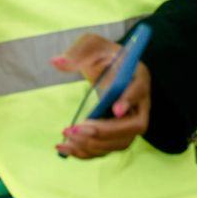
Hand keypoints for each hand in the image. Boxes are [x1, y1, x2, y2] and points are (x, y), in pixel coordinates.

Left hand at [51, 31, 150, 159]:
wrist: (108, 67)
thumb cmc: (102, 54)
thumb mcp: (91, 45)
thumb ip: (77, 52)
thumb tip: (57, 62)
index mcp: (136, 77)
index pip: (138, 90)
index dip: (129, 100)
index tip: (115, 109)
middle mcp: (139, 104)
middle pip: (132, 126)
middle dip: (104, 131)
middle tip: (76, 129)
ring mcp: (129, 122)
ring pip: (120, 143)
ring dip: (93, 145)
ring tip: (66, 139)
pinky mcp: (117, 134)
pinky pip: (106, 149)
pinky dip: (86, 152)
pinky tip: (65, 148)